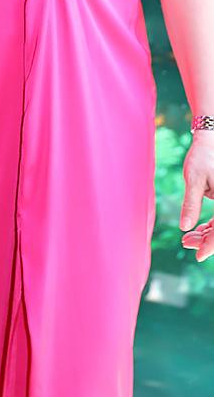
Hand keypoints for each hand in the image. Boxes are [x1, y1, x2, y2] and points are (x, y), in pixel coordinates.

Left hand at [179, 131, 213, 261]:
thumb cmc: (202, 157)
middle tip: (186, 243)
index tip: (197, 255)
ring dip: (208, 235)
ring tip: (187, 238)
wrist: (211, 141)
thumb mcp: (194, 179)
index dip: (211, 245)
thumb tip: (185, 227)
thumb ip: (191, 203)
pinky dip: (211, 227)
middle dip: (207, 241)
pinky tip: (197, 229)